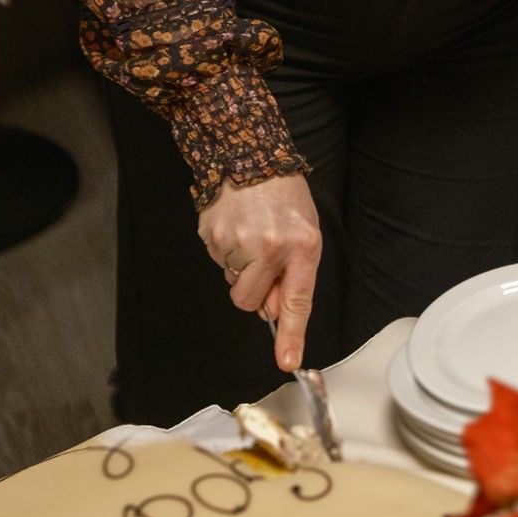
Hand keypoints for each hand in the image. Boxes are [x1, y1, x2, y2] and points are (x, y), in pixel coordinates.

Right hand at [199, 172, 321, 373]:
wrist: (248, 154)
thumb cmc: (282, 195)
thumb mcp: (304, 232)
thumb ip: (293, 275)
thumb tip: (272, 312)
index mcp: (302, 247)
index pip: (297, 302)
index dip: (292, 335)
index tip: (288, 362)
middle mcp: (270, 247)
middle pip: (250, 302)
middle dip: (253, 292)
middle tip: (260, 262)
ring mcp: (238, 242)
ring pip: (232, 281)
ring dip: (240, 266)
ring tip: (250, 232)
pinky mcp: (212, 236)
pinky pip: (217, 260)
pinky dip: (225, 249)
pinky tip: (235, 225)